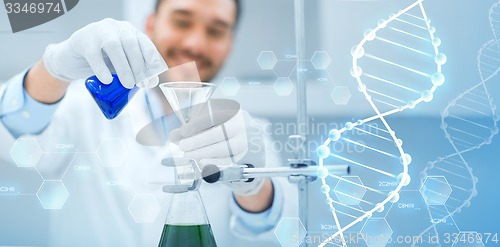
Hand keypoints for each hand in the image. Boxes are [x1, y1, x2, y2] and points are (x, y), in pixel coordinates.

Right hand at [43, 18, 166, 87]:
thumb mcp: (120, 64)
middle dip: (138, 65)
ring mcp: (98, 31)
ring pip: (113, 46)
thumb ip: (134, 70)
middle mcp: (115, 27)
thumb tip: (152, 82)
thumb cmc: (101, 61)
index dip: (151, 56)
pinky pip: (93, 54)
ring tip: (128, 84)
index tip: (156, 70)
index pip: (143, 41)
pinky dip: (101, 68)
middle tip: (142, 83)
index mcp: (128, 31)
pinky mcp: (82, 40)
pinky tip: (107, 79)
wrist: (71, 59)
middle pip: (130, 43)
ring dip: (123, 67)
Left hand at [169, 100, 266, 195]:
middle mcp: (240, 124)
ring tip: (189, 155)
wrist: (235, 130)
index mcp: (230, 110)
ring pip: (226, 148)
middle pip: (222, 132)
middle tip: (183, 146)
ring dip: (205, 153)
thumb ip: (188, 127)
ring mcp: (242, 140)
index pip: (215, 115)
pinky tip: (201, 163)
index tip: (184, 131)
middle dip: (200, 140)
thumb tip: (174, 136)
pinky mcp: (240, 154)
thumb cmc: (215, 123)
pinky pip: (229, 160)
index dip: (198, 124)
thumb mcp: (202, 119)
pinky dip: (214, 163)